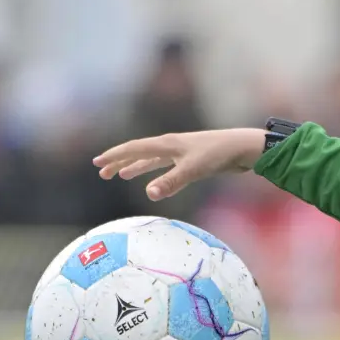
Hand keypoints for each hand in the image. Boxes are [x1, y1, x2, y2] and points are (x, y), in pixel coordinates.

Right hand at [94, 128, 265, 200]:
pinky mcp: (190, 161)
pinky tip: (152, 181)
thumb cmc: (217, 155)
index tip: (98, 163)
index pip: (133, 149)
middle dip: (119, 162)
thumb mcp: (192, 170)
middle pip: (138, 153)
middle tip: (103, 172)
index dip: (115, 156)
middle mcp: (170, 146)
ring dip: (135, 167)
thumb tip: (148, 194)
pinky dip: (153, 173)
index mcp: (166, 144)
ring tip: (121, 176)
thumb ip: (170, 182)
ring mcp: (180, 152)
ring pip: (151, 160)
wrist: (242, 149)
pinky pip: (164, 167)